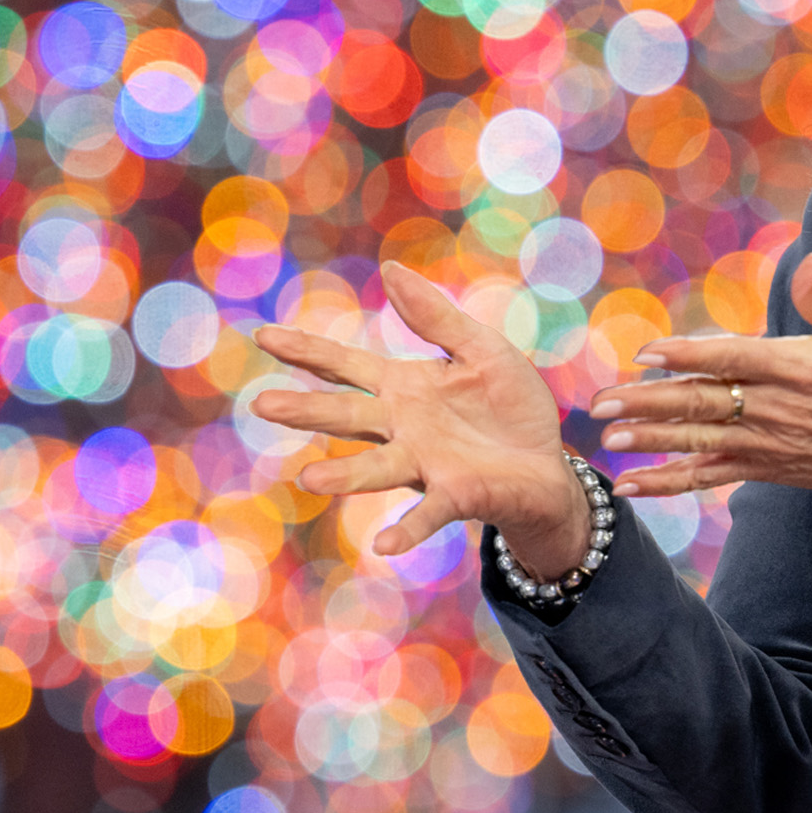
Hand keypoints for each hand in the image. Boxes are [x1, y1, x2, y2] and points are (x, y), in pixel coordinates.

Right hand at [249, 262, 592, 572]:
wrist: (548, 465)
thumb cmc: (510, 408)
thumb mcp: (480, 349)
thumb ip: (435, 317)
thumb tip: (389, 269)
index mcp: (404, 388)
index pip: (345, 366)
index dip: (306, 351)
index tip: (264, 336)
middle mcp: (402, 429)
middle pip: (347, 416)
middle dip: (306, 410)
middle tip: (262, 404)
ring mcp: (425, 464)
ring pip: (377, 468)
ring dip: (345, 475)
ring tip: (310, 480)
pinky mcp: (456, 494)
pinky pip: (428, 511)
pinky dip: (408, 527)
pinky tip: (385, 544)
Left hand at [590, 253, 811, 553]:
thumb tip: (809, 260)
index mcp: (796, 368)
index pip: (731, 359)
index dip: (687, 356)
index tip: (647, 353)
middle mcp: (776, 409)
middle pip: (702, 404)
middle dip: (648, 403)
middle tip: (602, 402)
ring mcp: (767, 444)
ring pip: (698, 442)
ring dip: (650, 441)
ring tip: (608, 439)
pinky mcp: (765, 469)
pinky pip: (709, 478)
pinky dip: (668, 483)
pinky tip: (630, 485)